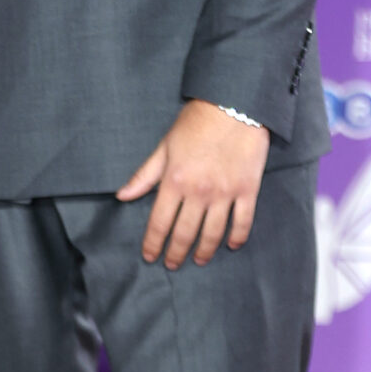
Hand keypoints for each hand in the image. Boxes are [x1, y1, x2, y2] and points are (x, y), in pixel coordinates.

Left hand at [117, 100, 268, 269]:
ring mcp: (225, 193)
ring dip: (204, 251)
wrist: (234, 106)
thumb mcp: (164, 147)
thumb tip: (122, 195)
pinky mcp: (248, 190)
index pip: (159, 223)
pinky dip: (237, 237)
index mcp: (174, 182)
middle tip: (172, 265)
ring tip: (199, 260)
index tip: (150, 256)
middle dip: (176, 253)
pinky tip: (231, 245)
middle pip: (185, 233)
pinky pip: (243, 222)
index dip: (153, 243)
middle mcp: (198, 192)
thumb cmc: (195, 124)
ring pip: (213, 233)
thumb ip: (144, 176)